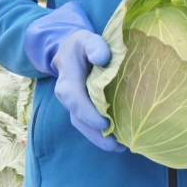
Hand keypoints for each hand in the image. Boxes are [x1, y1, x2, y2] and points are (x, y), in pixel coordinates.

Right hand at [51, 29, 126, 152]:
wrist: (67, 49)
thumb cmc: (80, 44)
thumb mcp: (86, 38)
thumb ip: (95, 46)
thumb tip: (103, 59)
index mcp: (67, 80)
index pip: (76, 101)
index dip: (89, 114)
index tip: (105, 124)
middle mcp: (66, 96)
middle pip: (78, 119)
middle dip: (95, 134)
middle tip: (115, 145)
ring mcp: (72, 104)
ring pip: (82, 125)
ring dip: (98, 138)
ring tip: (119, 147)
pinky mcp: (79, 107)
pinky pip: (86, 123)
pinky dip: (99, 132)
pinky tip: (116, 139)